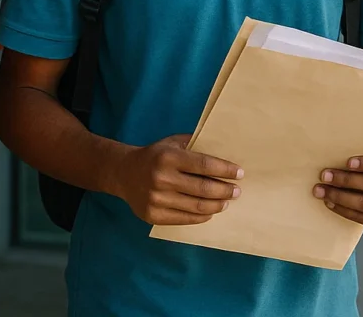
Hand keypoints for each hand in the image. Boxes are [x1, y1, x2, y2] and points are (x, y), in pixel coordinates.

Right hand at [115, 134, 242, 225]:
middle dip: (225, 190)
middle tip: (236, 190)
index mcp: (167, 157)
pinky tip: (210, 211)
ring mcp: (156, 199)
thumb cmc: (154, 155)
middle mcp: (161, 178)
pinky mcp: (153, 215)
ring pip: (197, 207)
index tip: (239, 173)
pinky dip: (202, 216)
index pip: (204, 164)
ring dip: (217, 205)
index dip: (225, 169)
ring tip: (226, 201)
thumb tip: (225, 148)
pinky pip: (185, 219)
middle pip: (204, 189)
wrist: (123, 173)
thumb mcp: (171, 142)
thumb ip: (194, 143)